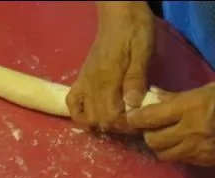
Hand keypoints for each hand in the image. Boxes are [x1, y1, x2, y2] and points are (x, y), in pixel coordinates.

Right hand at [66, 2, 154, 133]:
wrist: (118, 13)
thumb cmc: (134, 29)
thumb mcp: (142, 49)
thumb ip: (137, 77)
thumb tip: (132, 103)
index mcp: (108, 77)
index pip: (111, 116)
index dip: (125, 125)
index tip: (140, 122)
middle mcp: (92, 83)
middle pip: (99, 119)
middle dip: (117, 127)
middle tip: (133, 122)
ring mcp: (84, 82)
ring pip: (85, 116)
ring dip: (101, 123)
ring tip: (117, 120)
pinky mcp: (81, 79)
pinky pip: (72, 103)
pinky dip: (80, 115)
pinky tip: (94, 118)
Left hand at [126, 79, 214, 165]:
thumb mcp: (209, 88)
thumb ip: (178, 98)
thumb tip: (153, 98)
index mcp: (191, 107)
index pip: (149, 118)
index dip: (135, 118)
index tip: (132, 115)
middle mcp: (192, 132)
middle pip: (152, 140)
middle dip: (148, 133)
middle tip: (154, 124)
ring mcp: (201, 150)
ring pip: (165, 154)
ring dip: (161, 145)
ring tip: (169, 134)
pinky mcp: (210, 162)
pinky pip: (183, 160)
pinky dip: (178, 152)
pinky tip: (186, 141)